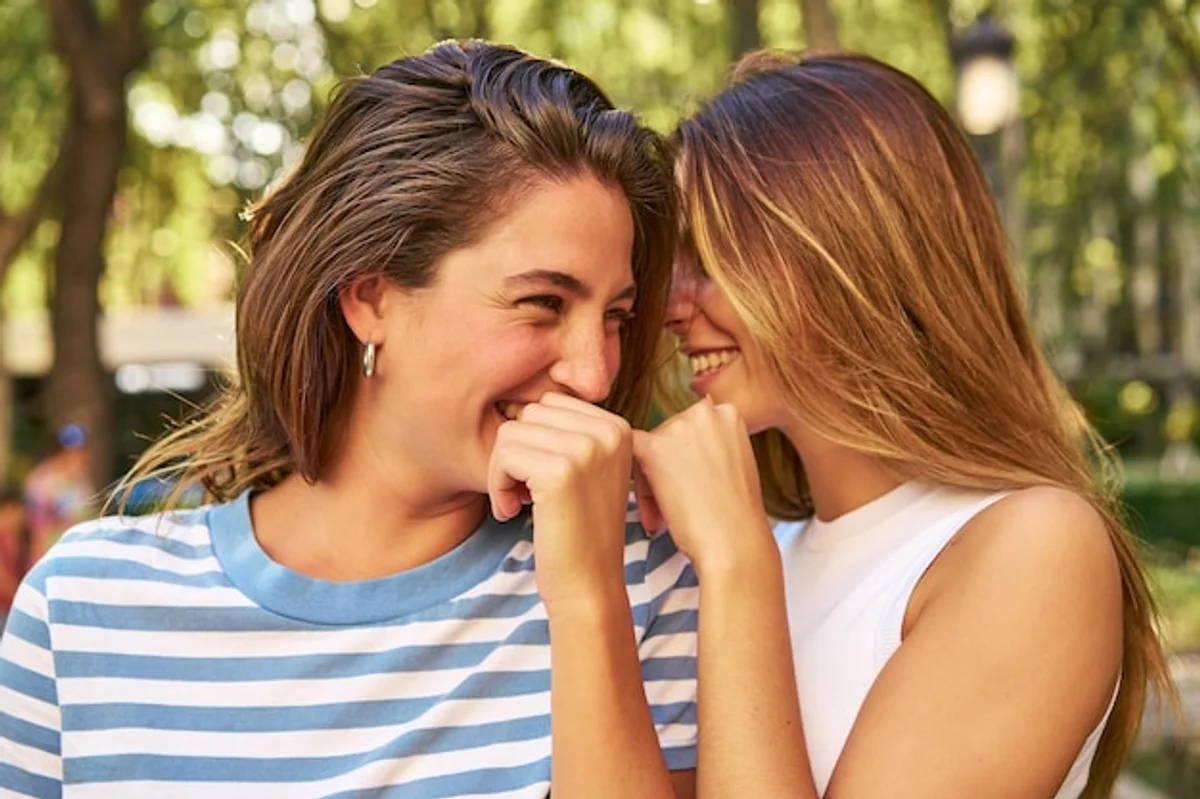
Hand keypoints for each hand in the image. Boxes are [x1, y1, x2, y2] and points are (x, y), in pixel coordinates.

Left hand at [488, 392, 632, 615]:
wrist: (589, 587)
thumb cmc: (577, 532)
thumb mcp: (585, 471)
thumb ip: (565, 433)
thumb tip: (517, 402)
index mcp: (617, 427)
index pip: (549, 404)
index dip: (534, 442)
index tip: (539, 480)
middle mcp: (609, 431)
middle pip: (529, 414)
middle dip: (516, 453)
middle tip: (525, 494)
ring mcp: (587, 449)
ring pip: (512, 433)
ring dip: (503, 471)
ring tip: (519, 502)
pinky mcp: (560, 472)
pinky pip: (504, 455)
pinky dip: (497, 485)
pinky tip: (512, 511)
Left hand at [632, 398, 774, 575]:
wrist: (735, 542)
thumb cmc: (735, 516)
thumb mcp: (734, 466)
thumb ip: (709, 448)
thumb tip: (679, 450)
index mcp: (727, 413)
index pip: (692, 430)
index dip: (687, 463)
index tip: (696, 490)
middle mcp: (704, 411)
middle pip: (666, 436)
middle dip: (667, 471)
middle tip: (678, 510)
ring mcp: (678, 426)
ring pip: (647, 450)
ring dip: (651, 483)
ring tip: (667, 519)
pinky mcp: (652, 447)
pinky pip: (628, 456)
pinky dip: (636, 486)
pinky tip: (652, 514)